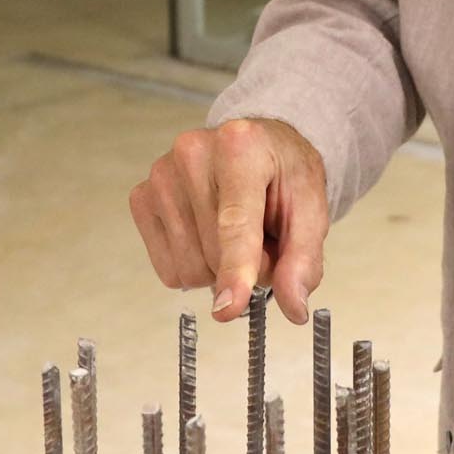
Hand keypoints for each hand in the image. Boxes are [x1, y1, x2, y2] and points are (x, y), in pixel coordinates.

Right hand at [126, 118, 327, 320]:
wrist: (260, 149)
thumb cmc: (284, 176)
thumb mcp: (312, 211)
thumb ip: (303, 260)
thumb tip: (294, 306)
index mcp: (241, 146)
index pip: (235, 222)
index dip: (236, 269)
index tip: (229, 307)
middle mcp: (192, 152)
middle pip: (213, 254)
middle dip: (245, 266)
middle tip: (263, 240)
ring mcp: (161, 175)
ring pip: (188, 268)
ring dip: (218, 268)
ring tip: (235, 234)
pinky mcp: (141, 197)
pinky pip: (168, 269)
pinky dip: (193, 266)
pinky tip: (207, 235)